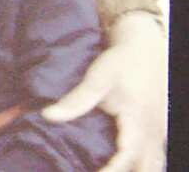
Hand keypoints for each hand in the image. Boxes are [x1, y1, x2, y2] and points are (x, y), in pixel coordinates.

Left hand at [42, 12, 166, 171]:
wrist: (146, 48)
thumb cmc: (122, 63)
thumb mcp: (97, 78)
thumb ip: (75, 100)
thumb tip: (47, 115)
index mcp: (138, 121)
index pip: (126, 158)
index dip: (110, 171)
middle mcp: (153, 132)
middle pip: (145, 167)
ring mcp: (160, 132)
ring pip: (153, 164)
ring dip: (134, 171)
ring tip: (105, 169)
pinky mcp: (160, 130)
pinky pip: (155, 157)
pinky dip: (141, 165)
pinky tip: (122, 166)